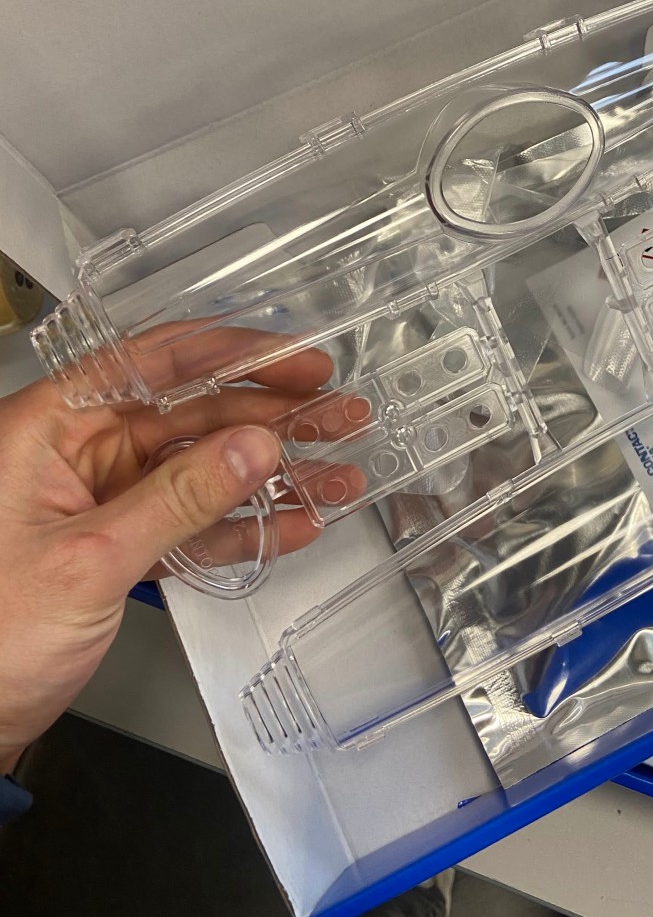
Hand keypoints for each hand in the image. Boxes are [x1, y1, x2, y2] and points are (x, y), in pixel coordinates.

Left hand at [0, 341, 333, 772]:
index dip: (237, 355)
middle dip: (272, 416)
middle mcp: (75, 452)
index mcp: (48, 427)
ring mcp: (99, 499)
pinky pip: (192, 521)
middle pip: (191, 412)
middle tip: (339, 417)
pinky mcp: (116, 544)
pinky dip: (242, 525)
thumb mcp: (89, 560)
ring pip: (202, 467)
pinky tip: (294, 525)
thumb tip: (253, 446)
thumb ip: (178, 499)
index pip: (154, 362)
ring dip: (272, 474)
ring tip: (337, 473)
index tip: (301, 364)